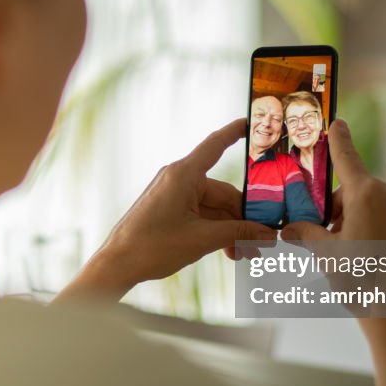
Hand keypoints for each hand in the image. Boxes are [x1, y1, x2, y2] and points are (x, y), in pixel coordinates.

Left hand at [55, 119, 276, 301]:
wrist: (118, 264)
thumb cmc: (152, 246)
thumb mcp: (202, 239)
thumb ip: (238, 233)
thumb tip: (267, 234)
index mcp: (184, 174)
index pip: (215, 145)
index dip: (235, 132)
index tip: (250, 122)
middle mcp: (179, 179)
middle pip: (224, 193)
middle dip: (244, 219)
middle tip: (263, 241)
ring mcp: (174, 195)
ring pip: (215, 208)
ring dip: (232, 230)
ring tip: (246, 254)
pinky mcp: (171, 209)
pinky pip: (202, 215)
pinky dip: (216, 231)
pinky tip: (229, 251)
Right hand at [281, 119, 385, 318]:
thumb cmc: (362, 282)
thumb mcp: (326, 255)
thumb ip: (305, 234)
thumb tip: (288, 229)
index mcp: (367, 195)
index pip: (347, 157)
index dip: (339, 138)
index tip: (337, 121)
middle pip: (354, 192)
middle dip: (336, 210)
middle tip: (324, 238)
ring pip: (371, 208)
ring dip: (355, 223)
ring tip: (348, 257)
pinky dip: (375, 234)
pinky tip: (369, 262)